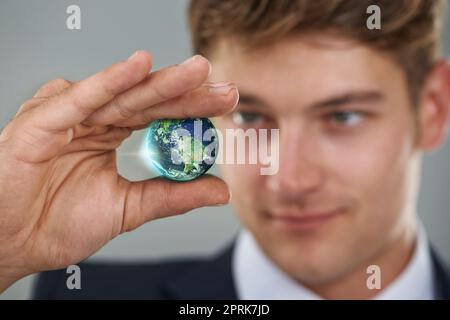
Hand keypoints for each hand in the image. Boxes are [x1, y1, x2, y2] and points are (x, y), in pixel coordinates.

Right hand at [0, 51, 237, 291]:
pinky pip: (80, 99)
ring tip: (197, 72)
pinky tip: (138, 66)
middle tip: (224, 87)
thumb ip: (172, 195)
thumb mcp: (130, 208)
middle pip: (146, 100)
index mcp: (110, 134)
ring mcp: (69, 116)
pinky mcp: (43, 120)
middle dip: (187, 92)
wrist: (15, 245)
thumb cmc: (59, 223)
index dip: (193, 108)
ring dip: (160, 81)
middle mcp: (93, 119)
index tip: (226, 103)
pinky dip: (109, 82)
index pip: (159, 114)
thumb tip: (219, 190)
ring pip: (121, 95)